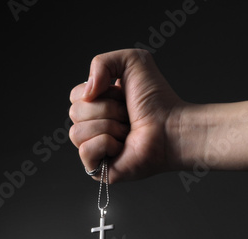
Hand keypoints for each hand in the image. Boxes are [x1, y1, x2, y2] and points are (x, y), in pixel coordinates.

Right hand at [69, 49, 183, 181]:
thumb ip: (101, 62)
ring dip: (108, 127)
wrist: (172, 127)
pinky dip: (105, 144)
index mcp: (95, 104)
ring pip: (77, 132)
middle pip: (75, 112)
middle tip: (127, 115)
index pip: (75, 96)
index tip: (122, 96)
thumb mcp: (131, 61)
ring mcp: (93, 148)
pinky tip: (122, 146)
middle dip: (106, 110)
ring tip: (127, 131)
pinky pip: (85, 151)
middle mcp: (92, 125)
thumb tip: (86, 92)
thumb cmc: (157, 99)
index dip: (99, 93)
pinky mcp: (97, 168)